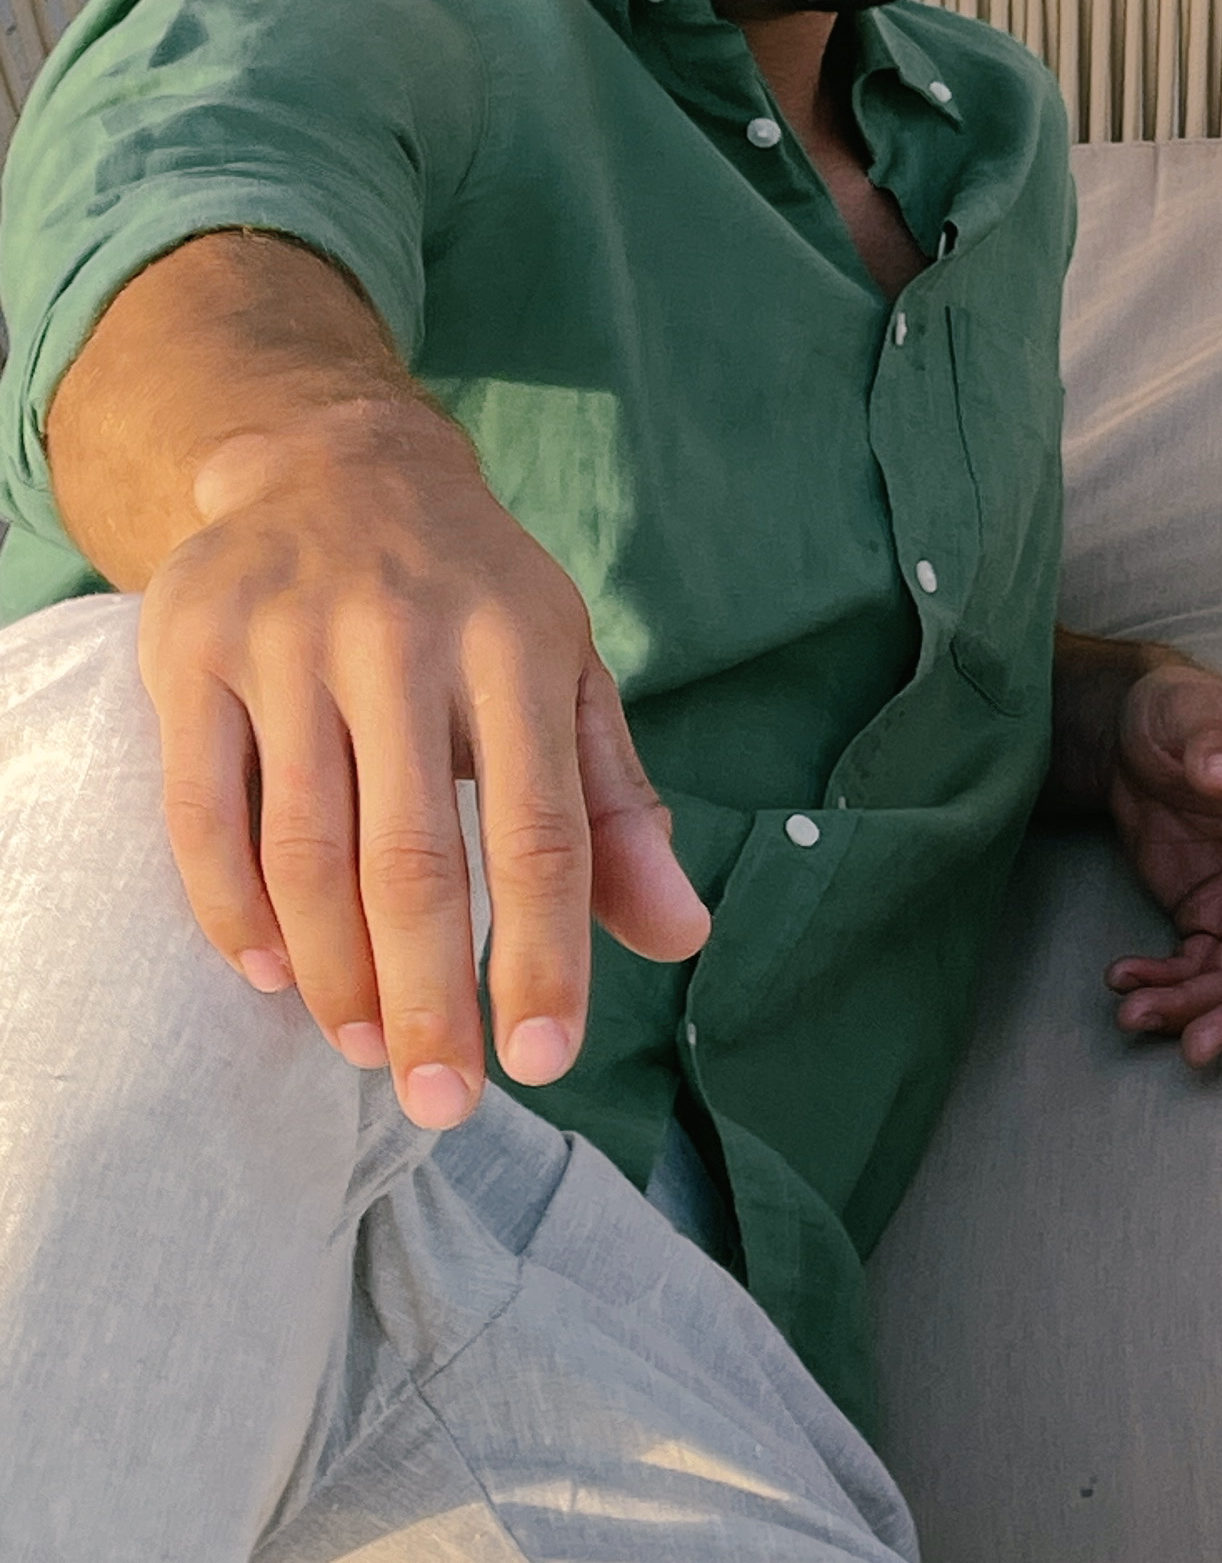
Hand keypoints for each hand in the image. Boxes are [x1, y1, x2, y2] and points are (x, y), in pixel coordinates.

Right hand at [141, 402, 709, 1128]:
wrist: (336, 460)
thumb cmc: (474, 600)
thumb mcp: (567, 676)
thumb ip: (615, 809)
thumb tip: (685, 935)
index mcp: (519, 644)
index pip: (541, 828)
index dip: (543, 951)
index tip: (543, 1060)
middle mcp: (405, 634)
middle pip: (413, 856)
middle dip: (429, 996)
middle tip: (441, 1101)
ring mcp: (290, 638)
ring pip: (304, 846)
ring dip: (334, 970)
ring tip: (364, 1049)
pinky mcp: (194, 647)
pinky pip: (203, 810)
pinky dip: (233, 909)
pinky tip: (273, 977)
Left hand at [1098, 657, 1221, 1064]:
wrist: (1132, 726)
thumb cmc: (1177, 706)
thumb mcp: (1190, 709)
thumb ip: (1213, 741)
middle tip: (1198, 1047)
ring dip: (1195, 1009)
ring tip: (1134, 1018)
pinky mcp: (1205, 915)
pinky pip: (1196, 969)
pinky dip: (1164, 986)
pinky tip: (1123, 981)